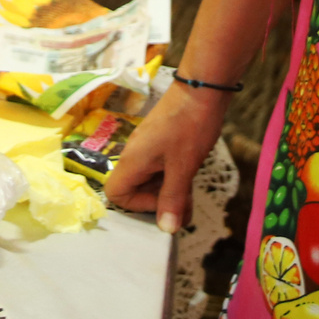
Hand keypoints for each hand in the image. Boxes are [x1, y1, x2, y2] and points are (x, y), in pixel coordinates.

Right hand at [106, 83, 229, 234]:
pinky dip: (173, 176)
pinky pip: (159, 167)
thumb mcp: (183, 167)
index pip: (116, 195)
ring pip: (149, 179)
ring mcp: (147, 147)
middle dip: (159, 201)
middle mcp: (134, 155)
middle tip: (183, 203)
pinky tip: (190, 173)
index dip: (137, 205)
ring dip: (168, 190)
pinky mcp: (160, 141)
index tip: (163, 201)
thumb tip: (166, 229)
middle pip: (133, 189)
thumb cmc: (189, 126)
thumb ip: (173, 199)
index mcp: (132, 161)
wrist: (202, 88)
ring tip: (190, 190)